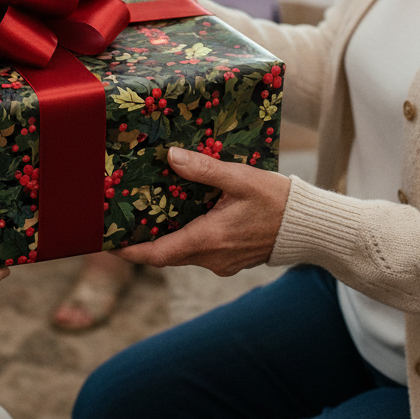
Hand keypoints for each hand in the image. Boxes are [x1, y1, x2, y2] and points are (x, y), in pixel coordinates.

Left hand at [114, 147, 290, 275]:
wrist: (310, 227)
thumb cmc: (278, 201)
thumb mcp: (240, 179)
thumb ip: (204, 169)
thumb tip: (172, 157)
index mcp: (209, 239)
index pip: (159, 254)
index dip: (131, 251)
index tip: (109, 242)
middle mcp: (212, 257)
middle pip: (166, 255)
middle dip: (143, 241)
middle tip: (122, 220)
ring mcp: (222, 261)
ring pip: (183, 253)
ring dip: (164, 237)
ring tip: (146, 212)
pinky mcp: (231, 258)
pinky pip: (199, 251)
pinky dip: (184, 236)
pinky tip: (181, 214)